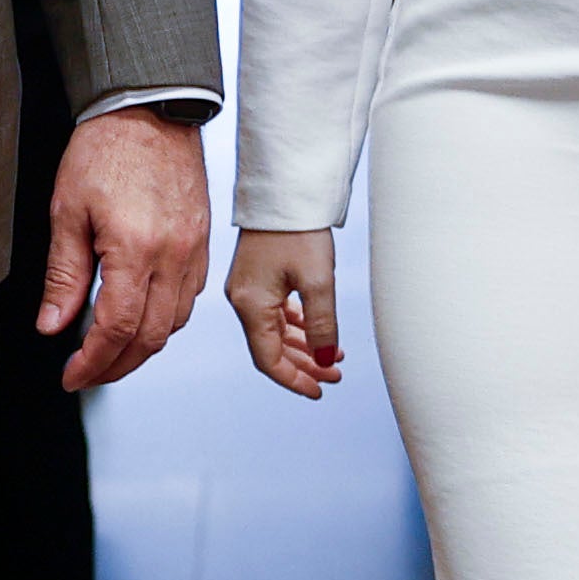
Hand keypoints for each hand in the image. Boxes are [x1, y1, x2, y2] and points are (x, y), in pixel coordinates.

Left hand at [38, 108, 210, 390]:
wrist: (150, 110)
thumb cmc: (106, 149)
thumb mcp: (67, 211)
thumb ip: (62, 275)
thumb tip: (52, 325)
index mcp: (135, 249)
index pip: (115, 328)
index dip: (92, 362)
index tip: (71, 376)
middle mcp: (173, 257)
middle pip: (151, 337)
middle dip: (117, 367)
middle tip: (87, 375)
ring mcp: (194, 252)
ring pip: (175, 323)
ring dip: (143, 348)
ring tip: (111, 354)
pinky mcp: (204, 243)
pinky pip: (190, 298)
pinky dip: (165, 320)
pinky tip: (142, 318)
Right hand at [226, 226, 344, 399]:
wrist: (285, 188)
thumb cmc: (300, 231)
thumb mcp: (319, 282)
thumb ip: (322, 325)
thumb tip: (324, 362)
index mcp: (250, 305)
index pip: (268, 359)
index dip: (294, 380)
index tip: (320, 391)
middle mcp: (242, 300)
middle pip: (272, 348)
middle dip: (304, 365)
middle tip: (336, 375)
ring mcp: (248, 288)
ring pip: (275, 331)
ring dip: (304, 346)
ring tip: (334, 356)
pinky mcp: (258, 275)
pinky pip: (275, 313)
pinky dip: (297, 326)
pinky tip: (318, 331)